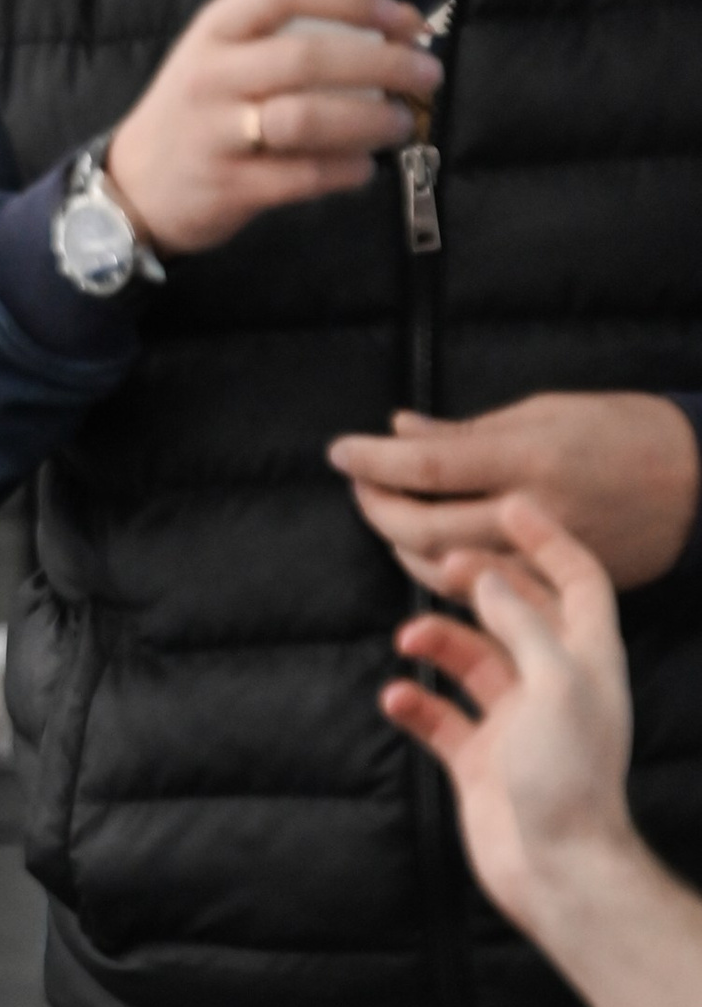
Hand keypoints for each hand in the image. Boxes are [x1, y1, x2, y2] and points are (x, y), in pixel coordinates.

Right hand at [103, 0, 439, 257]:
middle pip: (307, 57)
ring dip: (369, 122)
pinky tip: (364, 167)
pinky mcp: (227, 187)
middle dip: (382, 64)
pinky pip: (301, 177)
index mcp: (214, 30)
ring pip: (307, 119)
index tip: (401, 17)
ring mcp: (216, 133)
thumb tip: (386, 26)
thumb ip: (281, 31)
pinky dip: (344, 171)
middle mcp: (211, 76)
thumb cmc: (198, 110)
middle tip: (427, 74)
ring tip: (401, 123)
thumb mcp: (219, 53)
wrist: (134, 186)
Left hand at [330, 395, 700, 592]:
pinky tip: (426, 552)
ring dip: (403, 547)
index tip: (341, 452)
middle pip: (426, 528)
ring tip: (388, 515)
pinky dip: (442, 574)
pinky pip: (481, 594)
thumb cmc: (621, 431)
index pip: (429, 465)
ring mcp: (544, 559)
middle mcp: (533, 513)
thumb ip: (467, 431)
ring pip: (446, 570)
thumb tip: (400, 429)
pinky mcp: (554, 587)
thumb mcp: (545, 412)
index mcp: (530, 457)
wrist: (696, 484)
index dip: (376, 461)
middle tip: (361, 485)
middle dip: (380, 509)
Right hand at [379, 495, 701, 1006]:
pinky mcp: (478, 759)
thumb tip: (485, 578)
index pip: (577, 581)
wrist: (556, 870)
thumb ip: (520, 624)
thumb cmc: (568, 778)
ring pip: (470, 661)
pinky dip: (414, 702)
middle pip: (517, 614)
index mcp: (588, 660)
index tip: (506, 507)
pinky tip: (394, 698)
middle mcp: (553, 685)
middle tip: (437, 566)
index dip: (547, 540)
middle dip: (478, 586)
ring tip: (407, 641)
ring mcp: (514, 722)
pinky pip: (439, 716)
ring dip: (437, 644)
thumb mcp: (553, 684)